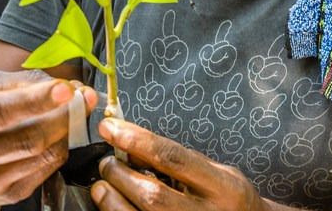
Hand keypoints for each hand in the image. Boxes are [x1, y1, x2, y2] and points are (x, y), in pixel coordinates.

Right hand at [0, 70, 97, 205]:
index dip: (34, 101)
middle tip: (83, 97)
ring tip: (73, 112)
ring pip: (39, 155)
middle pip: (26, 138)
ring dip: (65, 131)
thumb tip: (60, 85)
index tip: (64, 89)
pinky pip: (43, 170)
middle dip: (63, 116)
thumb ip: (17, 83)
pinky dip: (57, 148)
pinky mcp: (1, 196)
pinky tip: (57, 134)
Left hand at [90, 118, 265, 210]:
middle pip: (152, 195)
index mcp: (223, 187)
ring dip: (111, 201)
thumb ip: (180, 162)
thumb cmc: (228, 198)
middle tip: (106, 163)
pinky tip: (114, 205)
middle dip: (119, 175)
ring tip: (102, 186)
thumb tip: (131, 147)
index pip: (172, 158)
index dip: (136, 140)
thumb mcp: (216, 172)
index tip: (109, 127)